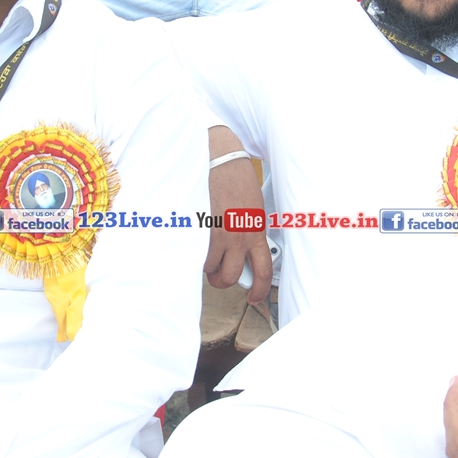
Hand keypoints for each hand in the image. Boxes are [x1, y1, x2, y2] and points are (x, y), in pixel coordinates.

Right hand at [205, 127, 270, 303]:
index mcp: (256, 232)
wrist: (221, 160)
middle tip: (220, 272)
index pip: (263, 271)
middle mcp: (239, 237)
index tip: (254, 297)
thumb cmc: (238, 181)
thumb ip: (250, 233)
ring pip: (210, 268)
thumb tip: (243, 253)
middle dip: (223, 280)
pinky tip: (195, 241)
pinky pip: (196, 252)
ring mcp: (218, 233)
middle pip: (231, 277)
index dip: (260, 290)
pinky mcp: (201, 228)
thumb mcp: (254, 210)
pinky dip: (194, 252)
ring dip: (207, 265)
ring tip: (206, 252)